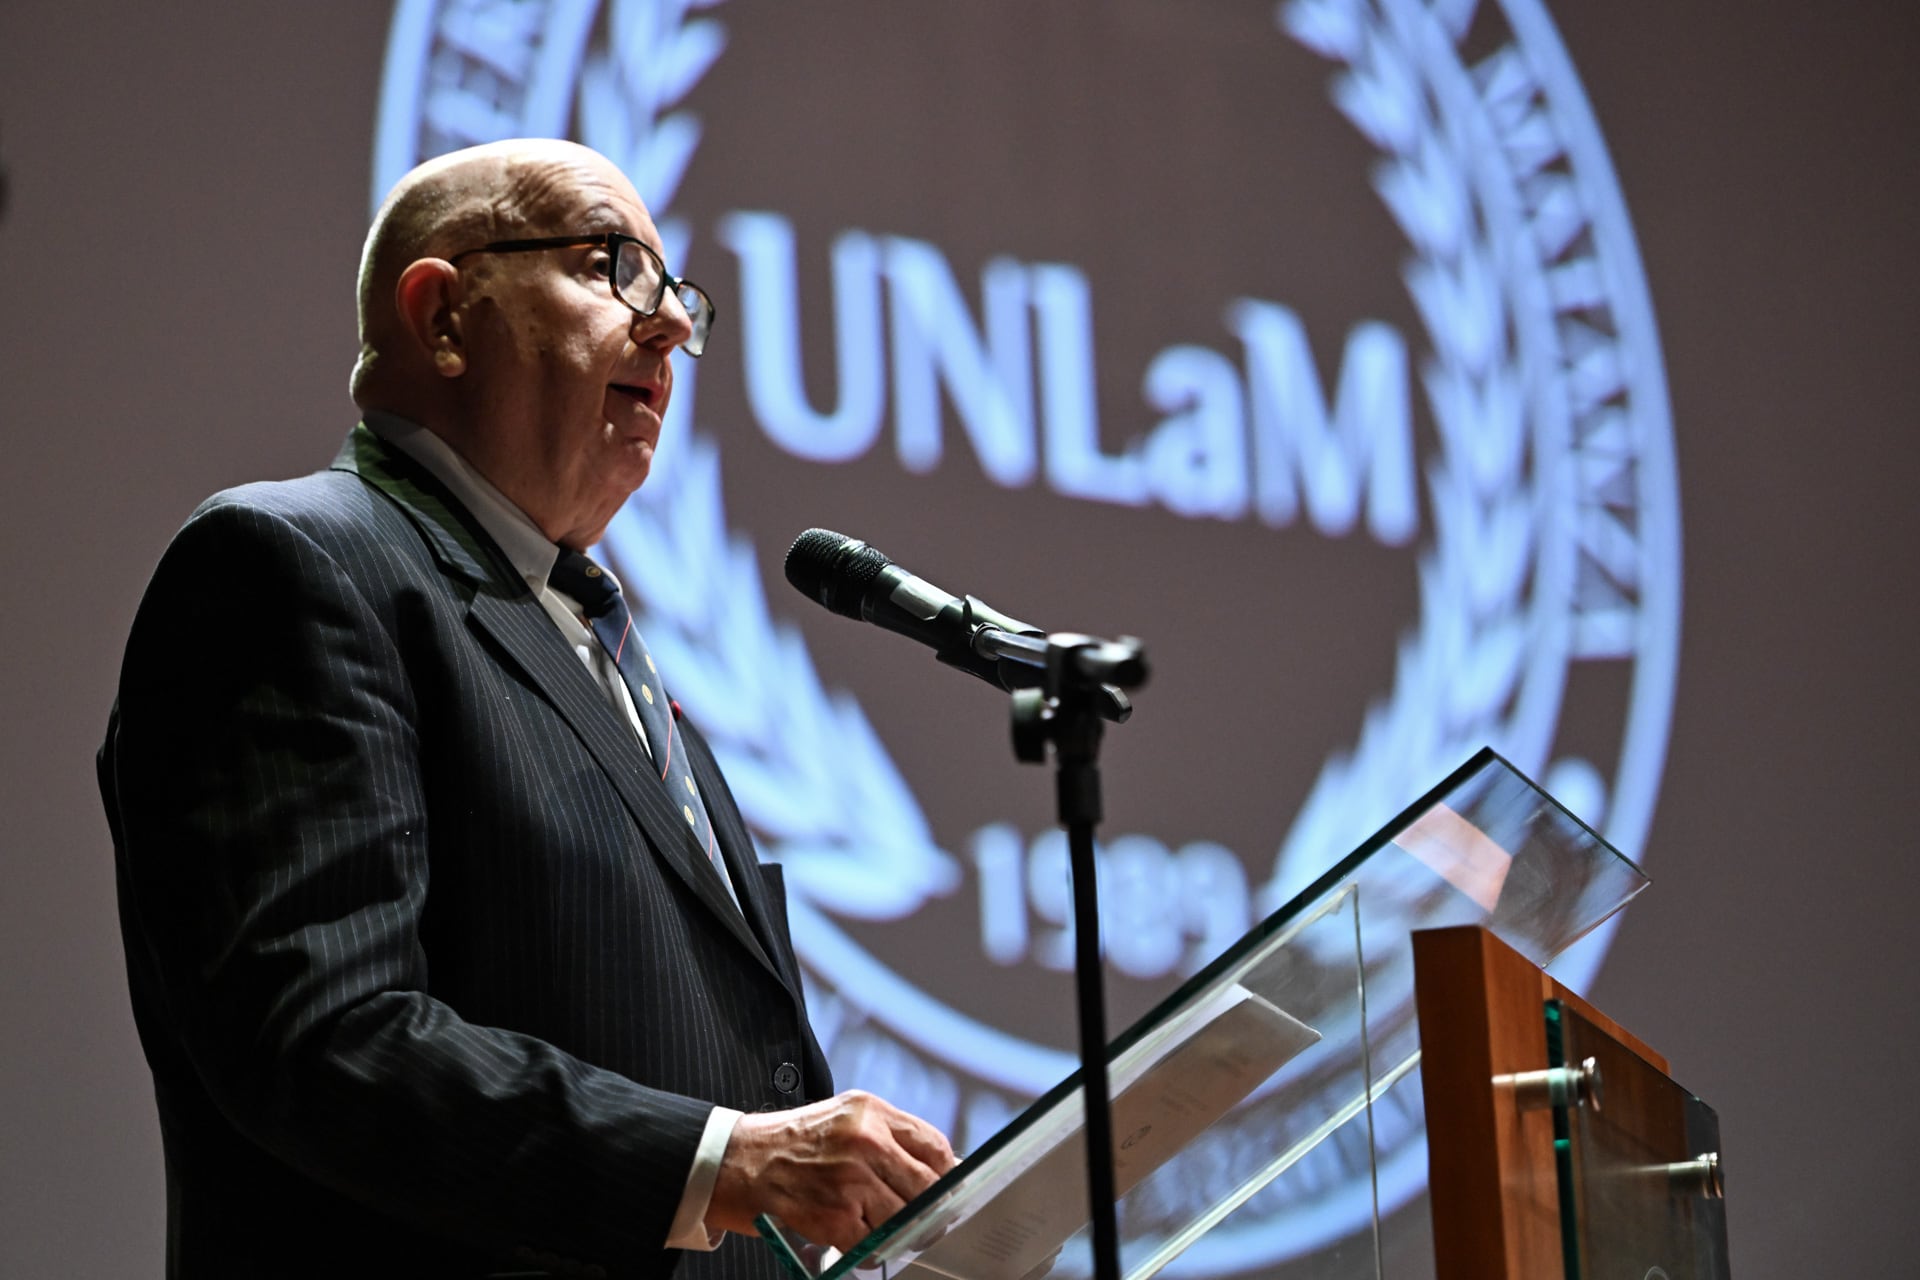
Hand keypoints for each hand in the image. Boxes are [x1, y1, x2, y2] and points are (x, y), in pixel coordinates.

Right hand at [706, 1090, 957, 1249]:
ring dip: (898, 1231)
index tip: (945, 1189)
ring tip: (882, 1228)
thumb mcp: (843, 1118)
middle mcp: (866, 1141)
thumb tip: (932, 1169)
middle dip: (929, 1208)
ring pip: (904, 1218)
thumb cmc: (789, 1142)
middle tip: (926, 1221)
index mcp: (871, 1112)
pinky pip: (873, 1243)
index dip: (945, 1174)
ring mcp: (851, 1179)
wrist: (735, 1161)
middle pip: (927, 1185)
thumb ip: (886, 1137)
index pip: (935, 1146)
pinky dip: (870, 1250)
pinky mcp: (834, 1215)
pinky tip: (857, 1240)